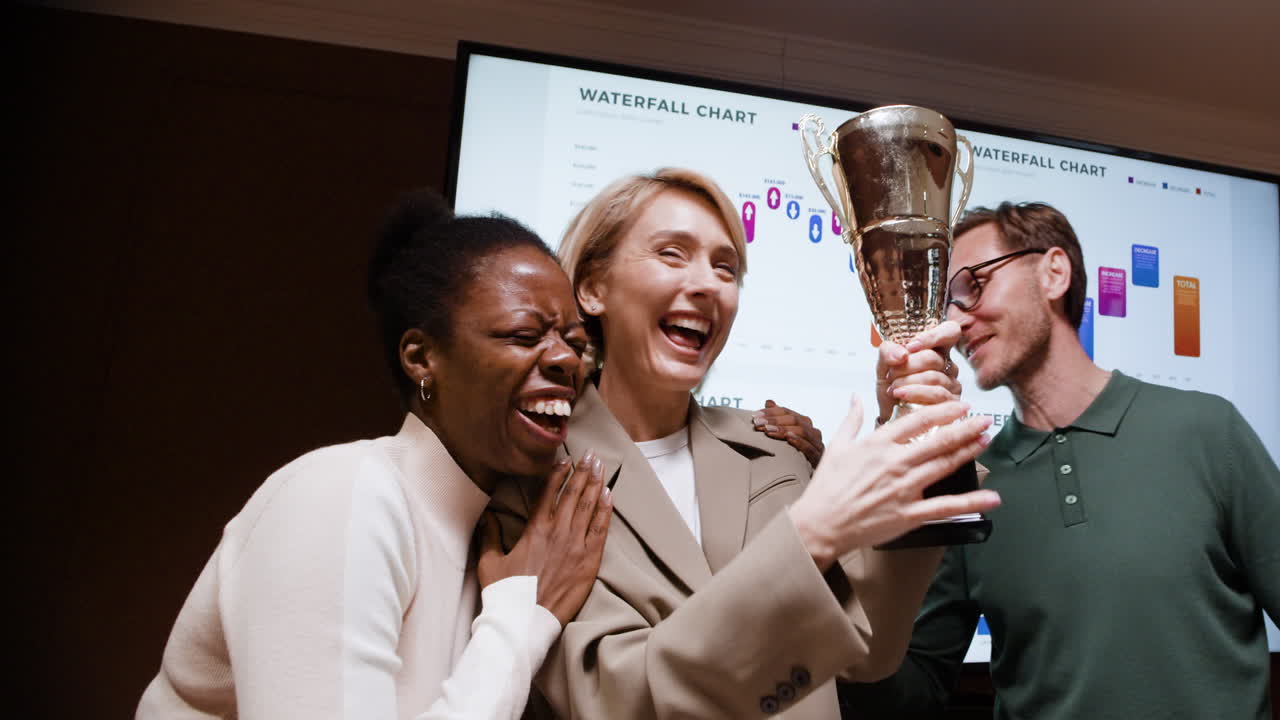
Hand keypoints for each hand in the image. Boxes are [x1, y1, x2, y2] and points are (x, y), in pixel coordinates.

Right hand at [477, 452, 612, 626]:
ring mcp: (576, 546)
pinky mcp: (589, 562)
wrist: (524, 622)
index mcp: (535, 530)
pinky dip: (606, 511)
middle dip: (583, 471)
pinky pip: (601, 530)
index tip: (565, 459)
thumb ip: (489, 536)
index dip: (558, 474)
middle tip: (591, 454)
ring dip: (596, 484)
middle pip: (574, 494)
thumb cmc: (505, 594)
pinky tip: (610, 495)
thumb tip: (487, 516)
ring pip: (589, 507)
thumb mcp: (490, 562)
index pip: (549, 494)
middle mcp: (558, 532)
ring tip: (601, 466)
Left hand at [752, 399, 824, 466]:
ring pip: (802, 431)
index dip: (771, 412)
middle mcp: (813, 431)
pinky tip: (788, 438)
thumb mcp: (784, 436)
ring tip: (767, 430)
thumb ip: (778, 419)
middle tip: (757, 423)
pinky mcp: (818, 457)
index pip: (787, 412)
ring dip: (783, 429)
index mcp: (804, 423)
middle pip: (794, 419)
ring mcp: (817, 444)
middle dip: (774, 420)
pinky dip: (799, 441)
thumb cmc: (795, 455)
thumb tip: (769, 401)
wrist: (808, 478)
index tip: (755, 416)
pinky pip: (810, 447)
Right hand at [788, 395, 1000, 569]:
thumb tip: (856, 398)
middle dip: (966, 428)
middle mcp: (895, 463)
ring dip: (968, 452)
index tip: (960, 406)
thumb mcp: (836, 447)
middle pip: (938, 440)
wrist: (821, 523)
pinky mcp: (909, 513)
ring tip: (985, 440)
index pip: (917, 421)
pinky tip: (991, 498)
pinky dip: (971, 502)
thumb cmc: (827, 487)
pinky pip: (945, 506)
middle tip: (984, 419)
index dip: (943, 411)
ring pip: (944, 465)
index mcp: (877, 444)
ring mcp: (904, 488)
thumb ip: (851, 420)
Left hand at [875, 321, 962, 423]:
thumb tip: (902, 354)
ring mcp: (952, 384)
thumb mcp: (883, 364)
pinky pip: (937, 394)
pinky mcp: (952, 403)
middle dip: (905, 367)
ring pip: (933, 377)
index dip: (932, 336)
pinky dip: (914, 393)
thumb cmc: (892, 385)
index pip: (950, 331)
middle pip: (932, 358)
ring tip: (893, 388)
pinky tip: (901, 396)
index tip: (910, 346)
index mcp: (936, 348)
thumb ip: (888, 352)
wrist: (889, 413)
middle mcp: (948, 365)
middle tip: (891, 375)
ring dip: (906, 382)